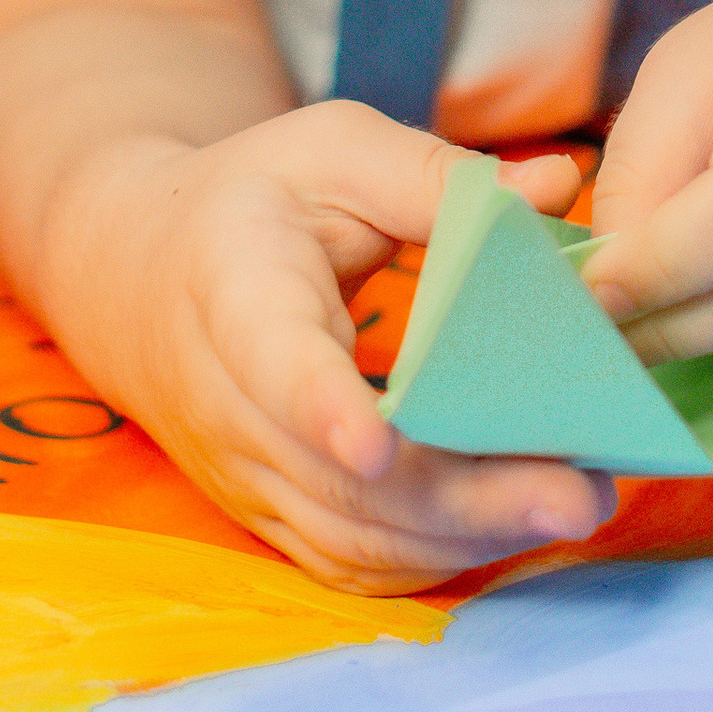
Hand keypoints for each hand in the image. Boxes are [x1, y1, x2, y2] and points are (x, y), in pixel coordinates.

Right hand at [70, 103, 615, 593]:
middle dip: (463, 496)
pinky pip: (351, 560)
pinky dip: (437, 557)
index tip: (378, 445)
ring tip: (575, 507)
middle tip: (577, 492)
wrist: (135, 274)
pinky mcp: (270, 513)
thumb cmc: (251, 200)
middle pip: (339, 477)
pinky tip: (520, 527)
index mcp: (238, 290)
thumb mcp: (331, 150)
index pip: (274, 361)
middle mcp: (228, 403)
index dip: (323, 406)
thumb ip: (440, 174)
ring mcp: (245, 473)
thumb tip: (559, 185)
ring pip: (353, 535)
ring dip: (468, 536)